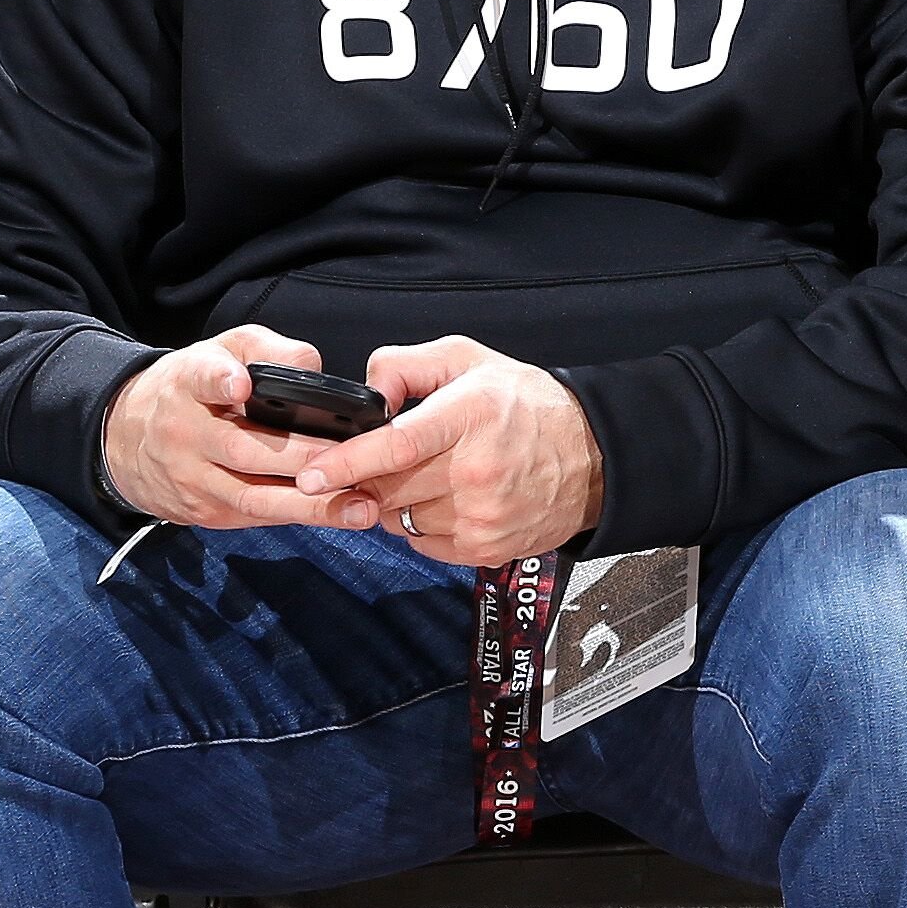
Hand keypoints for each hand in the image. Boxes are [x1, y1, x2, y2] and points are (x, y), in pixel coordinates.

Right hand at [99, 325, 351, 529]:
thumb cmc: (191, 389)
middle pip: (243, 449)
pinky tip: (338, 514)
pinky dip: (298, 516)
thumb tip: (313, 369)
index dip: (221, 382)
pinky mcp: (203, 511)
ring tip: (359, 506)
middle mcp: (185, 433)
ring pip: (252, 496)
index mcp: (189, 385)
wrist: (125, 437)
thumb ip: (267, 350)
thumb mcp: (222, 352)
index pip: (201, 379)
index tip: (240, 385)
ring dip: (310, 505)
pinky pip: (255, 516)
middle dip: (301, 457)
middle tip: (353, 457)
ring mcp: (192, 479)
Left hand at [290, 336, 607, 565]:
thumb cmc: (529, 405)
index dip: (346, 462)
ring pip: (400, 519)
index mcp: (472, 415)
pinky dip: (421, 526)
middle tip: (377, 463)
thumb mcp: (470, 360)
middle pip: (388, 488)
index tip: (311, 475)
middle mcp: (477, 470)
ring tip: (427, 478)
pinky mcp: (487, 547)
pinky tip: (446, 502)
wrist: (596, 457)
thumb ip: (406, 365)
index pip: (396, 445)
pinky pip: (424, 544)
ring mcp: (482, 515)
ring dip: (396, 503)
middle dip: (368, 478)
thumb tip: (368, 394)